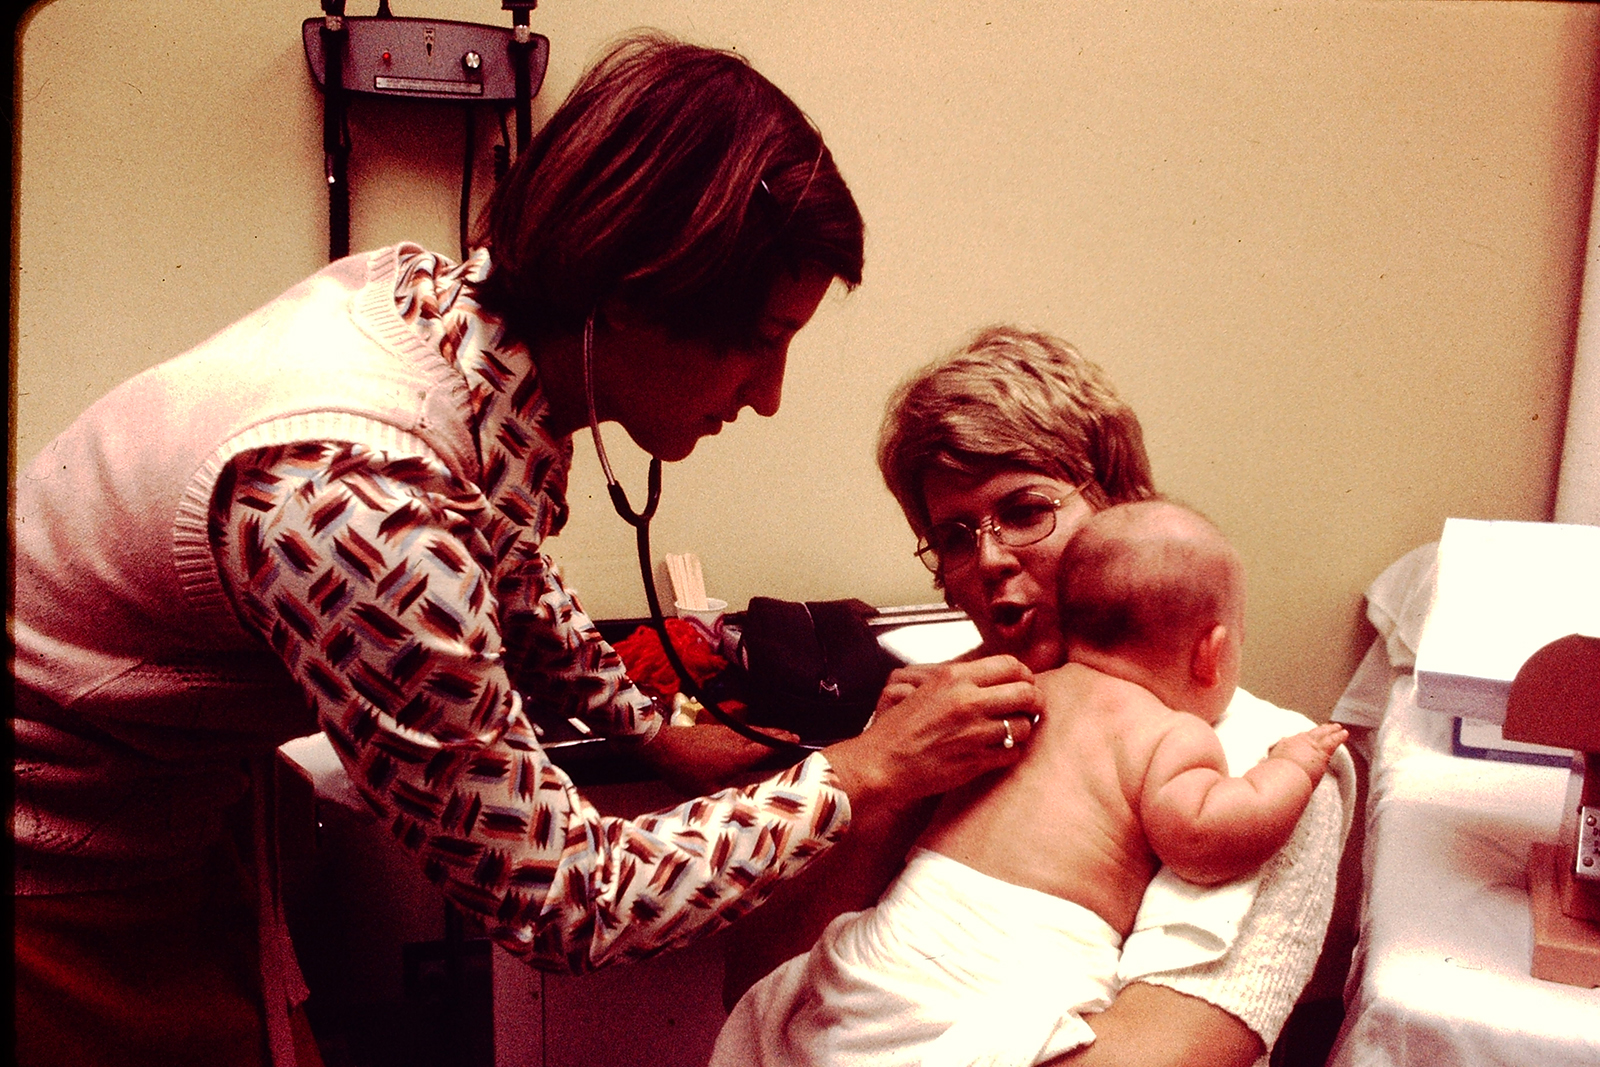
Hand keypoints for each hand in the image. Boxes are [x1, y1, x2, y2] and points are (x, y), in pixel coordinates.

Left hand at [637, 722, 800, 795]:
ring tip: (775, 735)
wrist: (663, 747)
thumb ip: (730, 790)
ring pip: (751, 730)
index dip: (783, 743)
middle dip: (779, 734)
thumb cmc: (686, 771)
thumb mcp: (710, 790)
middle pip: (763, 734)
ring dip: (765, 731)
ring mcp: (725, 731)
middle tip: (793, 734)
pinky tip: (747, 737)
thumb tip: (743, 795)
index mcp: (739, 755)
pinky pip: (739, 730)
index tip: (797, 739)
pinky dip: (750, 732)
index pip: (768, 747)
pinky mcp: (714, 728)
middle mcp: (736, 739)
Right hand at [823, 655, 1043, 812]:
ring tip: (1011, 732)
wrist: (882, 762)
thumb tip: (1001, 677)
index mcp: (954, 678)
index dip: (1024, 675)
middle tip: (1031, 708)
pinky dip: (1010, 752)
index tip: (1025, 684)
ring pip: (1023, 726)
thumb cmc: (901, 728)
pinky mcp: (975, 761)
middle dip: (1035, 701)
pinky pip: (1012, 753)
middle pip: (1025, 693)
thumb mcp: (928, 689)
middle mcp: (967, 701)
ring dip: (1022, 730)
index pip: (1009, 665)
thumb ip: (963, 681)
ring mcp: (973, 732)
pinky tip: (998, 751)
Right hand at [1267, 723, 1347, 782]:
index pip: (1297, 740)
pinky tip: (1344, 733)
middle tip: (1325, 727)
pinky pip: (1333, 740)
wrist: (1284, 776)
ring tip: (1338, 727)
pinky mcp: (1321, 750)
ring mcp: (1310, 744)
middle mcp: (1297, 741)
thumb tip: (1267, 772)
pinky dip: (1339, 736)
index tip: (1307, 737)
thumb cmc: (1276, 777)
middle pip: (1310, 733)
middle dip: (1318, 730)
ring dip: (1330, 730)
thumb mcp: (1269, 769)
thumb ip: (1272, 768)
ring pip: (1323, 734)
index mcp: (1285, 745)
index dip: (1303, 738)